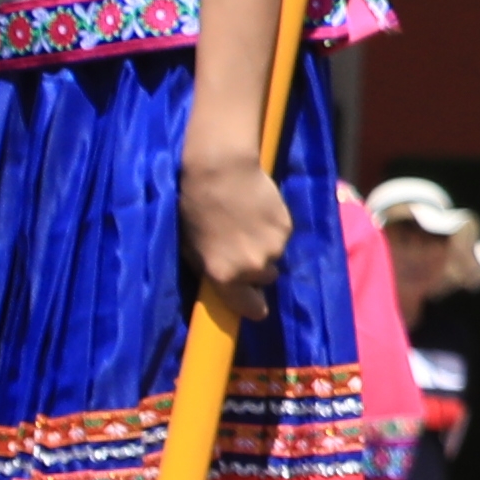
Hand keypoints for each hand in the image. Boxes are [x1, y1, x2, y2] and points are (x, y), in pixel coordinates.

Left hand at [176, 130, 287, 318]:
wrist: (220, 172)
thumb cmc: (194, 208)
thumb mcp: (191, 247)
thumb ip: (210, 269)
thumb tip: (223, 280)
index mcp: (226, 275)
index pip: (249, 307)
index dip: (252, 307)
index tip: (254, 306)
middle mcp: (254, 266)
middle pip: (265, 278)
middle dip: (257, 268)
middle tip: (242, 247)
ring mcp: (275, 246)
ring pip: (274, 255)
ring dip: (265, 246)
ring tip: (249, 224)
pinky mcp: (287, 226)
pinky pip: (282, 236)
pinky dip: (273, 229)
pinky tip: (258, 212)